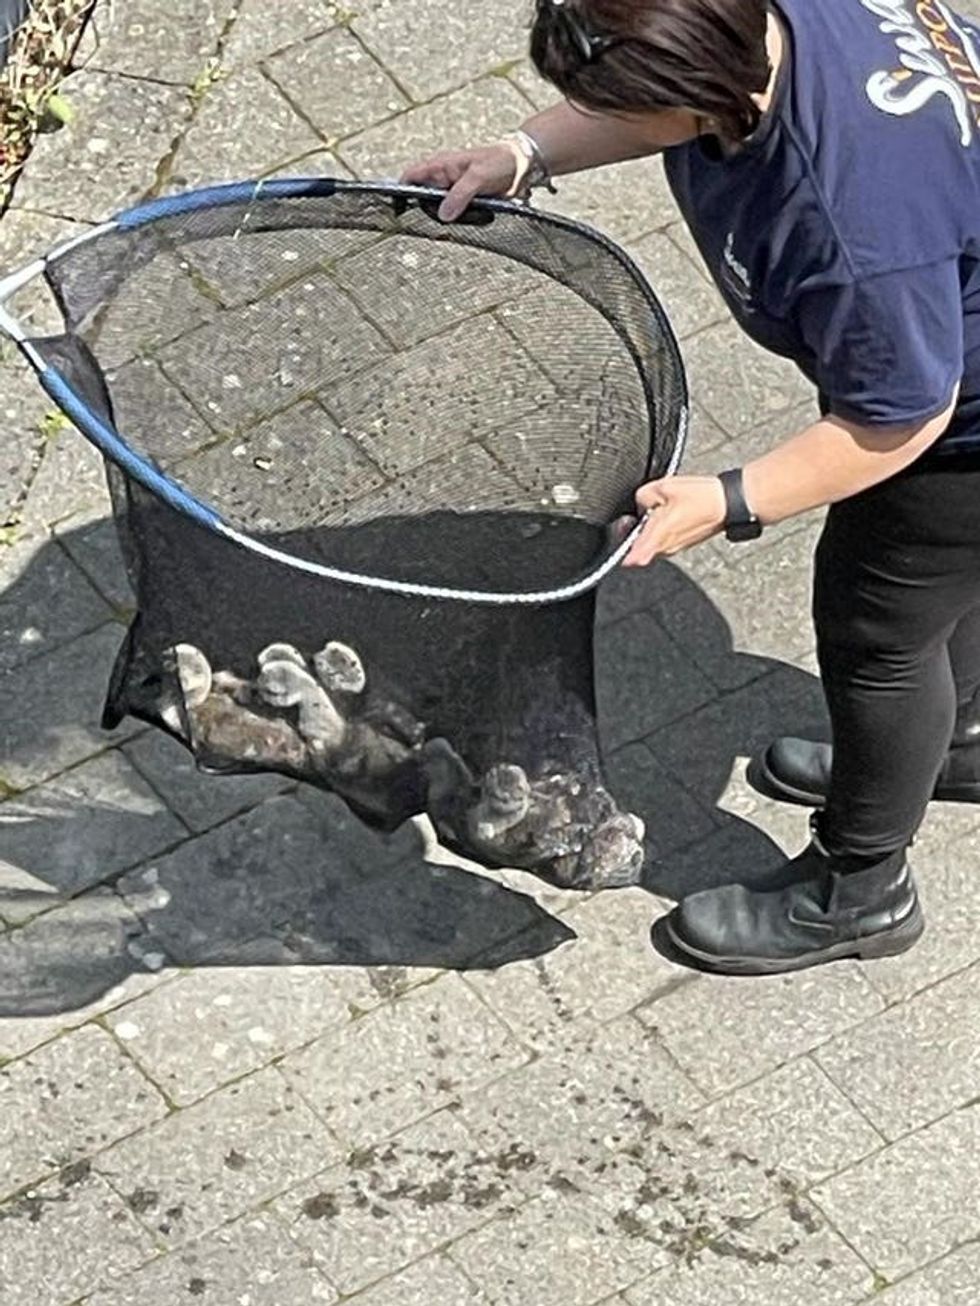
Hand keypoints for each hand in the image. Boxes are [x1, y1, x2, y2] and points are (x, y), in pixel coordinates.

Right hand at [400, 144, 518, 220]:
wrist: (522, 164)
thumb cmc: (500, 161)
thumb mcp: (478, 176)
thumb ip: (460, 195)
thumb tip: (443, 215)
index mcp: (441, 164)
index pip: (411, 176)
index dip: (401, 190)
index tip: (398, 208)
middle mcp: (444, 177)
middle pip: (422, 196)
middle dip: (422, 210)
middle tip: (426, 224)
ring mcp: (453, 190)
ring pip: (437, 207)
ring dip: (440, 218)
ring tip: (446, 226)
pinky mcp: (465, 200)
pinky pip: (453, 212)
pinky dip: (454, 220)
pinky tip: (459, 225)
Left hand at [622, 476, 726, 565]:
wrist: (729, 503)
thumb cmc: (701, 497)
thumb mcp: (664, 486)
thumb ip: (643, 496)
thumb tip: (640, 503)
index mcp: (658, 536)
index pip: (633, 557)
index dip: (623, 551)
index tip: (620, 540)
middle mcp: (666, 547)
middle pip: (640, 547)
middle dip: (635, 531)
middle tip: (638, 514)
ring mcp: (676, 547)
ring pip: (652, 542)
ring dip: (649, 529)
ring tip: (658, 509)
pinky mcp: (684, 543)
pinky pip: (665, 539)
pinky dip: (662, 528)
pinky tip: (670, 512)